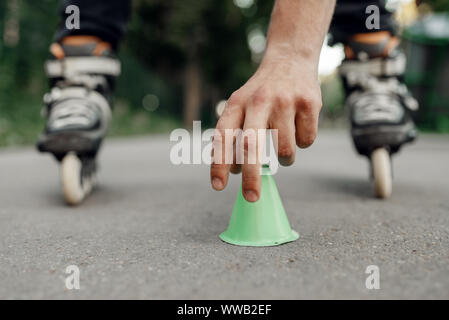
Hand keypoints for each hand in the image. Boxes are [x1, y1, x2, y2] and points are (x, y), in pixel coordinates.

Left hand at [210, 55, 321, 201]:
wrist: (290, 58)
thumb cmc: (261, 92)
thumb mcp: (240, 105)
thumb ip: (233, 134)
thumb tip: (232, 170)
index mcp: (237, 103)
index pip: (223, 136)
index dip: (219, 163)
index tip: (218, 186)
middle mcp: (259, 101)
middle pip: (251, 146)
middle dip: (251, 176)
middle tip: (251, 197)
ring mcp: (285, 101)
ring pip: (285, 150)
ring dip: (285, 159)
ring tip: (283, 144)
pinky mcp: (309, 103)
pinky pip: (306, 141)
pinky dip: (303, 142)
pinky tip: (298, 126)